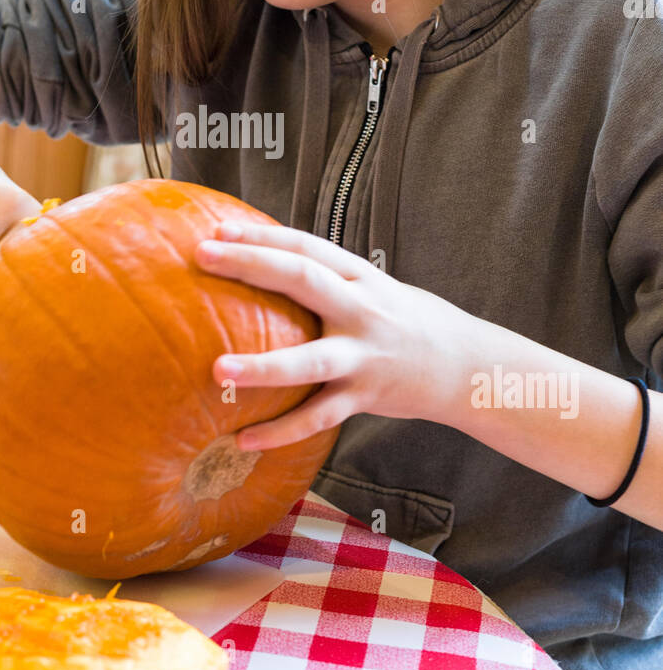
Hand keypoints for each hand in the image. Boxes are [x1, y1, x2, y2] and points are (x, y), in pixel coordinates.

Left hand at [194, 219, 479, 450]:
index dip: (261, 235)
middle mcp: (362, 310)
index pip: (306, 246)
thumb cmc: (403, 322)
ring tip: (217, 371)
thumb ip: (325, 280)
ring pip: (310, 360)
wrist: (466, 366)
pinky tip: (243, 440)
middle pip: (303, 280)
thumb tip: (259, 265)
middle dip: (252, 265)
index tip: (216, 230)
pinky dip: (281, 431)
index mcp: (360, 277)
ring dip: (263, 366)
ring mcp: (365, 356)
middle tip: (203, 256)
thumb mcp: (371, 289)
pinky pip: (319, 417)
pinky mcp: (367, 397)